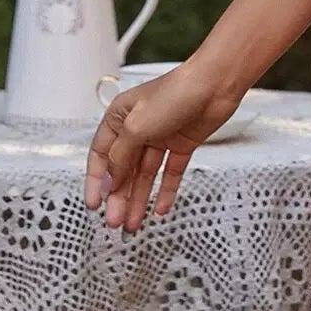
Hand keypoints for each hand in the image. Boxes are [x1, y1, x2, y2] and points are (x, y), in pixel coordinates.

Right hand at [84, 60, 241, 231]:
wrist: (215, 85)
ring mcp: (160, 136)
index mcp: (119, 117)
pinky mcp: (182, 144)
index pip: (100, 155)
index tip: (94, 205)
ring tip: (133, 225)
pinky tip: (160, 209)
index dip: (95, 181)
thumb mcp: (136, 127)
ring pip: (146, 175)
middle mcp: (137, 128)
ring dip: (138, 199)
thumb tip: (110, 182)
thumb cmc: (174, 93)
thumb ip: (120, 158)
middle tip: (115, 223)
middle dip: (118, 197)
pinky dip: (165, 191)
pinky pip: (170, 172)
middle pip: (123, 169)